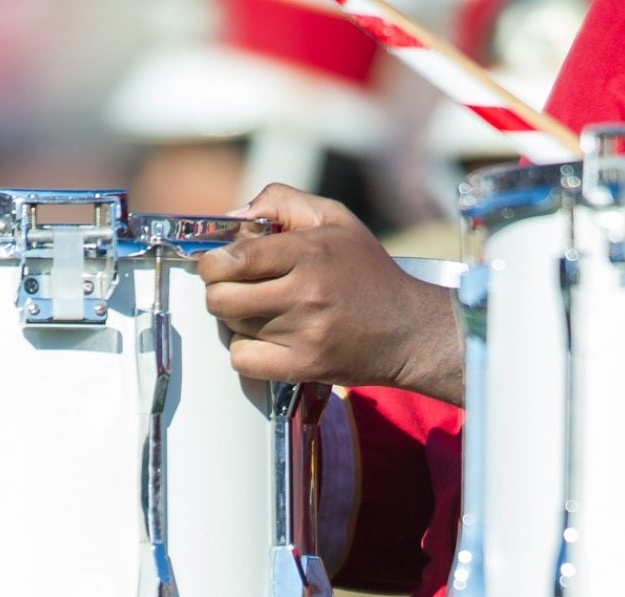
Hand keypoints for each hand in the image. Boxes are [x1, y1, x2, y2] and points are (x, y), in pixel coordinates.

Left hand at [199, 183, 462, 404]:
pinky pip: (243, 361)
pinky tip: (266, 340)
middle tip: (236, 287)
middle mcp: (306, 294)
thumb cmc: (369, 273)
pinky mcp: (303, 367)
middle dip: (219, 290)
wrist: (410, 331)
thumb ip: (282, 202)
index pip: (236, 257)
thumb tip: (234, 216)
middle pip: (222, 297)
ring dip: (236, 319)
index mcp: (311, 252)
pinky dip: (245, 352)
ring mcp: (304, 334)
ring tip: (261, 311)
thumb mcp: (336, 219)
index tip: (218, 262)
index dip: (213, 261)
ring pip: (232, 327)